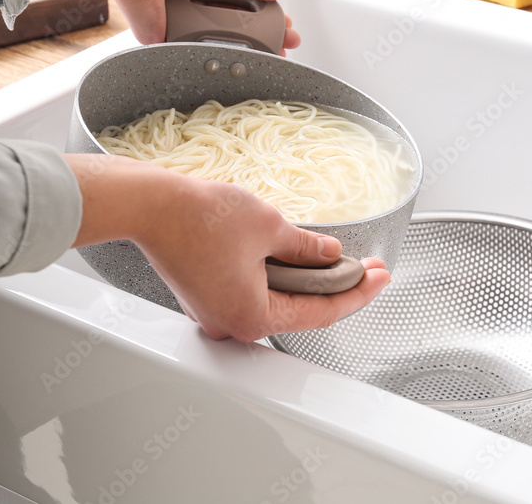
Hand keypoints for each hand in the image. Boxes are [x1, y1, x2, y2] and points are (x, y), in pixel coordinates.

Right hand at [65, 154, 390, 341]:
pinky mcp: (207, 295)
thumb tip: (329, 254)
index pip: (321, 313)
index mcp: (252, 317)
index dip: (357, 293)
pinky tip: (300, 258)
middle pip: (300, 311)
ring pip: (277, 301)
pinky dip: (280, 278)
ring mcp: (217, 312)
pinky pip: (254, 292)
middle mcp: (233, 324)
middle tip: (369, 269)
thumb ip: (307, 247)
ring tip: (342, 261)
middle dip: (337, 288)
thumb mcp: (270, 227)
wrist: (151, 206)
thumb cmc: (200, 218)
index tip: (380, 278)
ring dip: (308, 281)